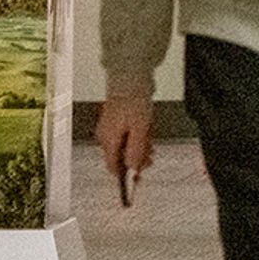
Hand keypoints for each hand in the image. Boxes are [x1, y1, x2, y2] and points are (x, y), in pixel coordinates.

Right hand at [97, 86, 155, 206]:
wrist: (130, 77)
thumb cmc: (133, 101)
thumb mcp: (139, 129)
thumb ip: (136, 150)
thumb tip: (134, 168)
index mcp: (108, 140)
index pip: (113, 167)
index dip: (125, 176)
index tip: (136, 182)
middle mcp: (106, 136)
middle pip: (121, 157)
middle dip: (136, 159)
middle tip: (151, 157)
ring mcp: (112, 127)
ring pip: (126, 145)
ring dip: (140, 147)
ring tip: (151, 143)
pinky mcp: (119, 120)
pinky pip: (128, 135)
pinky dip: (138, 137)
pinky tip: (147, 133)